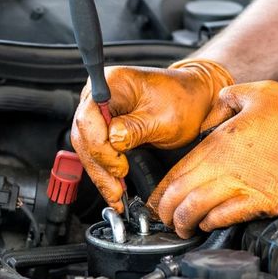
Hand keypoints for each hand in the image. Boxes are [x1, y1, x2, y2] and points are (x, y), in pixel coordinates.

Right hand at [70, 59, 233, 210]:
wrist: (193, 99)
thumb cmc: (183, 101)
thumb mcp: (165, 117)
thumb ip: (136, 129)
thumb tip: (114, 141)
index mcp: (112, 83)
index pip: (89, 118)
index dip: (101, 147)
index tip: (119, 167)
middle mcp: (99, 95)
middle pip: (84, 136)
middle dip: (99, 167)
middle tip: (115, 190)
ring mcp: (99, 111)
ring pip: (87, 148)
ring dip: (100, 174)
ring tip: (115, 195)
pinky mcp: (103, 127)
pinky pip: (96, 151)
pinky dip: (104, 171)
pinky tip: (113, 187)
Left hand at [147, 81, 277, 237]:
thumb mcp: (259, 92)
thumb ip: (225, 101)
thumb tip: (209, 115)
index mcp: (221, 141)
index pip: (177, 170)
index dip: (161, 190)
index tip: (155, 200)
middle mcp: (227, 165)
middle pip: (180, 194)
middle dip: (165, 211)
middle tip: (162, 219)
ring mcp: (245, 185)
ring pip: (197, 209)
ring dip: (184, 222)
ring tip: (181, 228)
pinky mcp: (265, 202)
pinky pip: (227, 217)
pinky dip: (211, 223)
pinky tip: (207, 224)